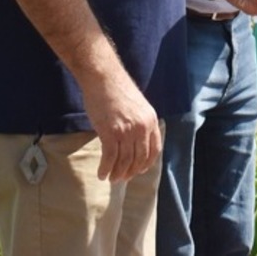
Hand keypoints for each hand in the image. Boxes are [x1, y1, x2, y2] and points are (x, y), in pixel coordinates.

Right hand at [81, 68, 161, 182]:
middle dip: (130, 172)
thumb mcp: (138, 106)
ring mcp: (127, 131)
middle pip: (139, 159)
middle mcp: (142, 127)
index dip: (146, 164)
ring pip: (125, 162)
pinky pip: (110, 158)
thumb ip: (139, 122)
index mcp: (151, 120)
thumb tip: (134, 142)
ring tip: (111, 179)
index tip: (138, 171)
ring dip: (117, 173)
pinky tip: (101, 173)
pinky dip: (105, 169)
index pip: (154, 149)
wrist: (104, 78)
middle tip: (121, 178)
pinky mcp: (111, 133)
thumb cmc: (117, 90)